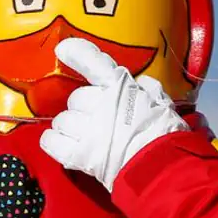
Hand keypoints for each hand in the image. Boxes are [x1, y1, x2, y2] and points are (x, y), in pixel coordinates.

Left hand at [39, 37, 189, 191]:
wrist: (161, 168)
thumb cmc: (166, 134)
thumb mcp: (163, 103)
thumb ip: (149, 90)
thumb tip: (141, 83)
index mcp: (120, 88)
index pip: (93, 62)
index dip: (76, 53)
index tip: (63, 49)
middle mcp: (99, 104)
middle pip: (75, 99)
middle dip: (82, 109)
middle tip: (96, 121)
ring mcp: (87, 130)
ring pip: (61, 120)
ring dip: (69, 127)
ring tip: (83, 137)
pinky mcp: (78, 154)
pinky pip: (51, 142)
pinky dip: (53, 142)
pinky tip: (62, 144)